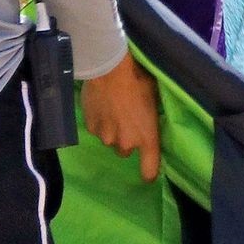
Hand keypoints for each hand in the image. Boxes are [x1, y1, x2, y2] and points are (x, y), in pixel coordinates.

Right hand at [82, 51, 160, 182]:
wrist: (109, 69)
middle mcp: (126, 143)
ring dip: (112, 130)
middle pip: (125, 150)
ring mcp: (105, 137)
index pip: (149, 170)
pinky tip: (101, 105)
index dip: (149, 174)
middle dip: (126, 139)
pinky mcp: (90, 128)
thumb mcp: (153, 99)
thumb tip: (149, 122)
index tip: (148, 173)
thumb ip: (150, 119)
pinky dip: (99, 121)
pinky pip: (96, 130)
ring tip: (112, 109)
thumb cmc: (139, 80)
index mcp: (147, 137)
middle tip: (127, 120)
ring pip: (110, 140)